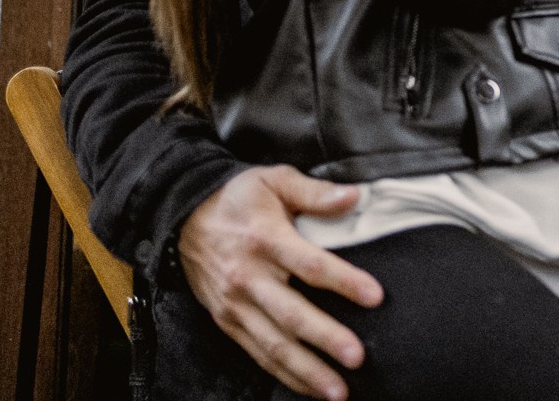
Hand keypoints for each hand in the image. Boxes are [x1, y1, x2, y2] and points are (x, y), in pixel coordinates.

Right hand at [177, 166, 382, 400]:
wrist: (183, 216)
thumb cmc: (238, 197)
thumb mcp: (275, 179)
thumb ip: (315, 192)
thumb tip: (354, 196)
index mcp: (266, 239)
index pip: (311, 265)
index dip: (344, 281)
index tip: (375, 296)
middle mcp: (248, 277)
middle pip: (291, 315)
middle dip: (325, 339)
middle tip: (357, 357)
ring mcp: (235, 304)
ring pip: (273, 344)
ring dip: (306, 371)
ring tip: (337, 390)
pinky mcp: (226, 321)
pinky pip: (256, 353)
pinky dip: (282, 374)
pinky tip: (308, 388)